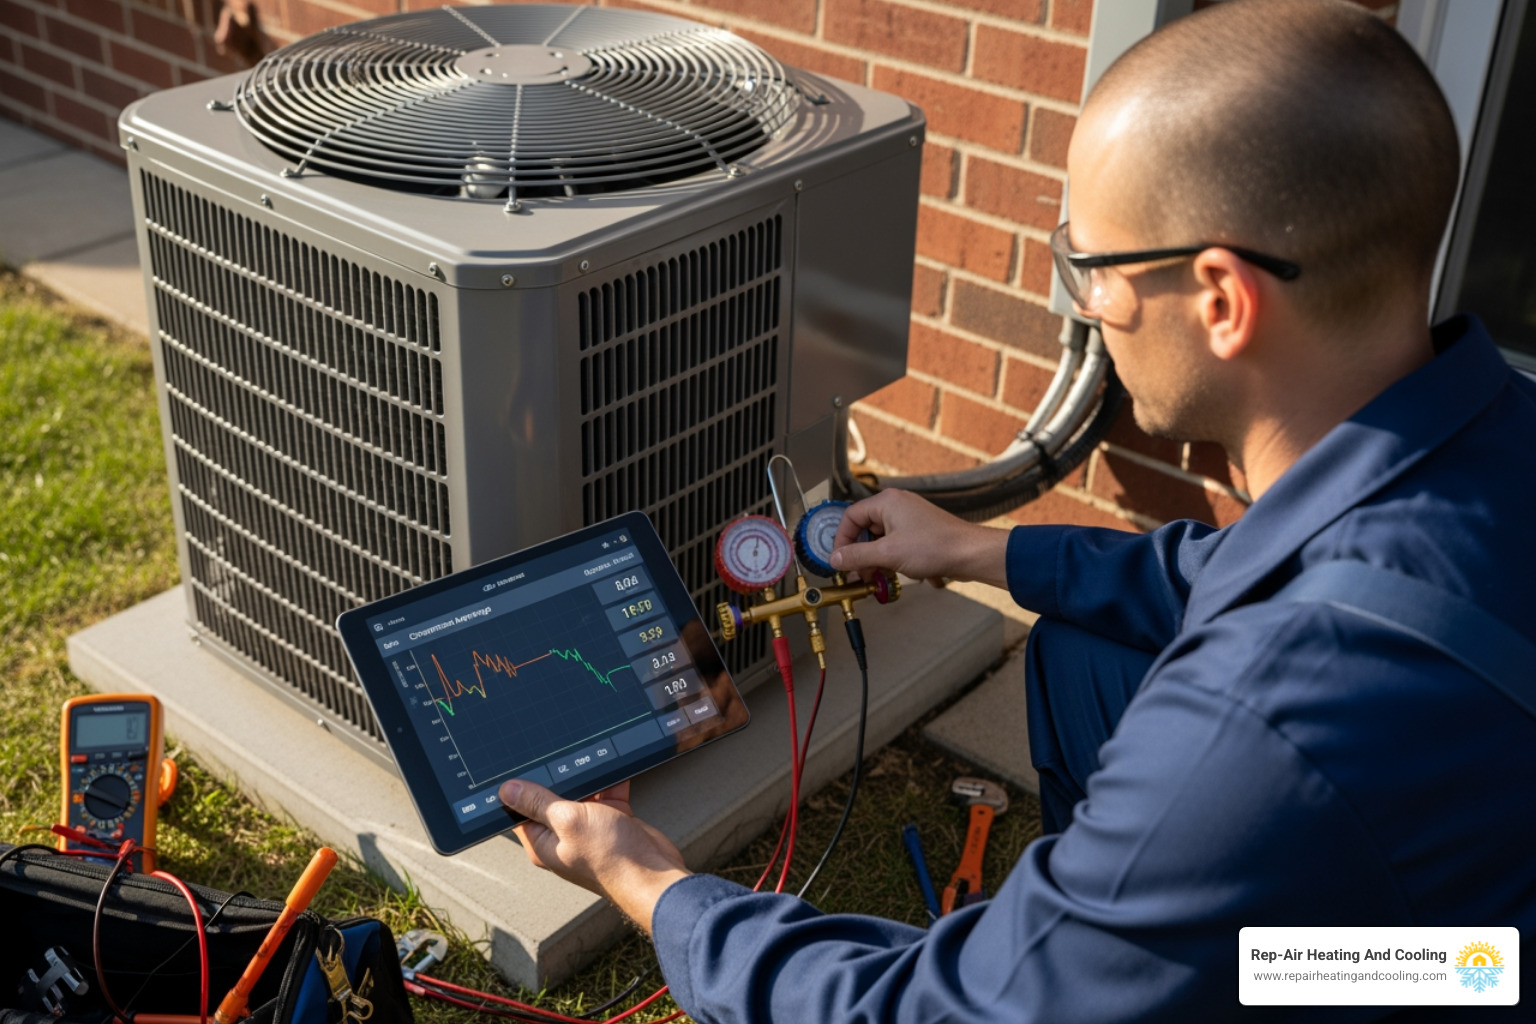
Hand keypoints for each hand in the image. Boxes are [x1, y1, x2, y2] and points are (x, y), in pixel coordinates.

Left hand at [501, 779, 690, 934]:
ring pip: (582, 794)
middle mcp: (563, 837)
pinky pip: (606, 795)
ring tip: (590, 760)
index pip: (520, 811)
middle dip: (559, 778)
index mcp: (543, 842)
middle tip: (561, 757)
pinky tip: (613, 769)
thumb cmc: (611, 859)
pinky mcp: (612, 823)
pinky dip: (611, 782)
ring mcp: (589, 830)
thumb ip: (538, 802)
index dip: (521, 789)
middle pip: (552, 798)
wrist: (654, 875)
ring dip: (588, 778)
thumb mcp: (568, 820)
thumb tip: (508, 790)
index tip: (524, 766)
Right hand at [830, 489, 1009, 588]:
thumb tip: (836, 558)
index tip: (839, 559)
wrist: (970, 554)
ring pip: (879, 538)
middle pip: (864, 527)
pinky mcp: (918, 532)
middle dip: (858, 552)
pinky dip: (888, 558)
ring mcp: (909, 518)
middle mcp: (897, 506)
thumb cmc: (937, 546)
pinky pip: (894, 543)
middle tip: (856, 571)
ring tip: (874, 576)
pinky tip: (890, 573)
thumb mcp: (888, 554)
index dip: (842, 539)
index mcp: (887, 502)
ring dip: (873, 558)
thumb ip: (857, 556)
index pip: (851, 516)